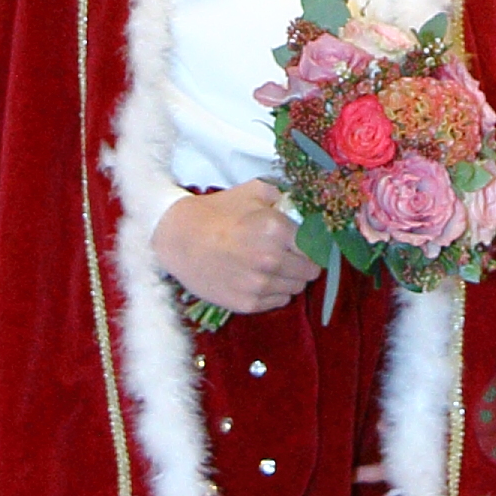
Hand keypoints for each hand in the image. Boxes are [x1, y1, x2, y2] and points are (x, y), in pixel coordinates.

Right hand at [154, 182, 321, 315]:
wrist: (178, 238)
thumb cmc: (216, 213)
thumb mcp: (252, 191)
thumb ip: (283, 196)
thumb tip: (306, 206)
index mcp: (276, 229)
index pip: (317, 247)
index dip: (315, 245)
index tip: (309, 245)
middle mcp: (271, 259)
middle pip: (310, 271)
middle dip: (304, 263)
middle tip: (291, 256)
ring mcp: (259, 284)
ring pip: (296, 288)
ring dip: (290, 278)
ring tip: (272, 267)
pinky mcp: (247, 303)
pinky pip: (278, 301)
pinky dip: (274, 292)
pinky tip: (259, 278)